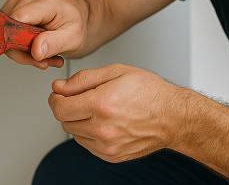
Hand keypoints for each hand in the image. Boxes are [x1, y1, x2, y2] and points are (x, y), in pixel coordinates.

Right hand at [1, 0, 87, 68]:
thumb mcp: (72, 38)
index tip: (33, 56)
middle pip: (9, 30)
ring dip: (22, 51)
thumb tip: (36, 51)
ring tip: (42, 52)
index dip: (19, 42)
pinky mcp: (12, 9)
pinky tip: (35, 46)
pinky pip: (7, 33)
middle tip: (44, 59)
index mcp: (46, 3)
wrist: (74, 14)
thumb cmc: (74, 23)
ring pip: (6, 34)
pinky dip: (19, 46)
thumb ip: (54, 44)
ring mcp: (19, 2)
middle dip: (23, 52)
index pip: (17, 20)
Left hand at [47, 64, 184, 162]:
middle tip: (80, 98)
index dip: (55, 98)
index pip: (60, 107)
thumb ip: (83, 79)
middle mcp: (102, 128)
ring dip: (78, 120)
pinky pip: (86, 144)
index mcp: (102, 104)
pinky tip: (104, 121)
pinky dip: (89, 133)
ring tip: (98, 108)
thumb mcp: (116, 71)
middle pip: (64, 121)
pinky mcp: (111, 156)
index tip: (59, 93)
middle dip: (66, 108)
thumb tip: (59, 87)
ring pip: (74, 134)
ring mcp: (107, 145)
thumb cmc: (150, 92)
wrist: (173, 117)